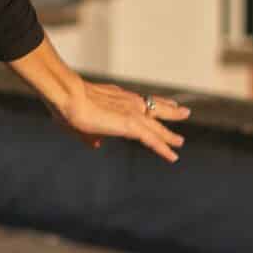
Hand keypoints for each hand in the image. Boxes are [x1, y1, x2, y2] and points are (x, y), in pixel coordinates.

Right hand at [55, 78, 188, 162]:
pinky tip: (172, 156)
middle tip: (185, 112)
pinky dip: (163, 148)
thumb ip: (90, 135)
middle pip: (156, 107)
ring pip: (157, 126)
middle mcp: (128, 102)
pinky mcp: (131, 125)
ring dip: (169, 135)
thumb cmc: (67, 105)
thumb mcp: (79, 122)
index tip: (166, 102)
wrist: (68, 96)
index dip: (154, 102)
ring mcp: (131, 112)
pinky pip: (152, 140)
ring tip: (180, 142)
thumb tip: (96, 145)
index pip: (140, 100)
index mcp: (117, 97)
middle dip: (171, 111)